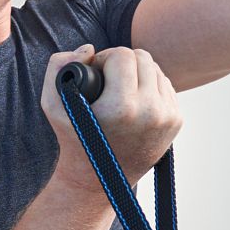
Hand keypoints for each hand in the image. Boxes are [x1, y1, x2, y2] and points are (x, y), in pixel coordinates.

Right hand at [41, 45, 182, 186]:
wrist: (100, 180)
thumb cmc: (74, 140)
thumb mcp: (53, 104)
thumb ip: (60, 66)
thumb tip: (89, 49)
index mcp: (122, 107)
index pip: (123, 55)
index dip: (104, 57)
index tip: (95, 71)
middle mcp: (150, 112)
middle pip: (143, 57)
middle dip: (122, 61)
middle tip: (107, 77)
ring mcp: (167, 117)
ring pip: (156, 69)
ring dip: (137, 71)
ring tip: (119, 87)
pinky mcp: (176, 121)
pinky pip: (165, 85)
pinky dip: (149, 85)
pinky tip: (134, 98)